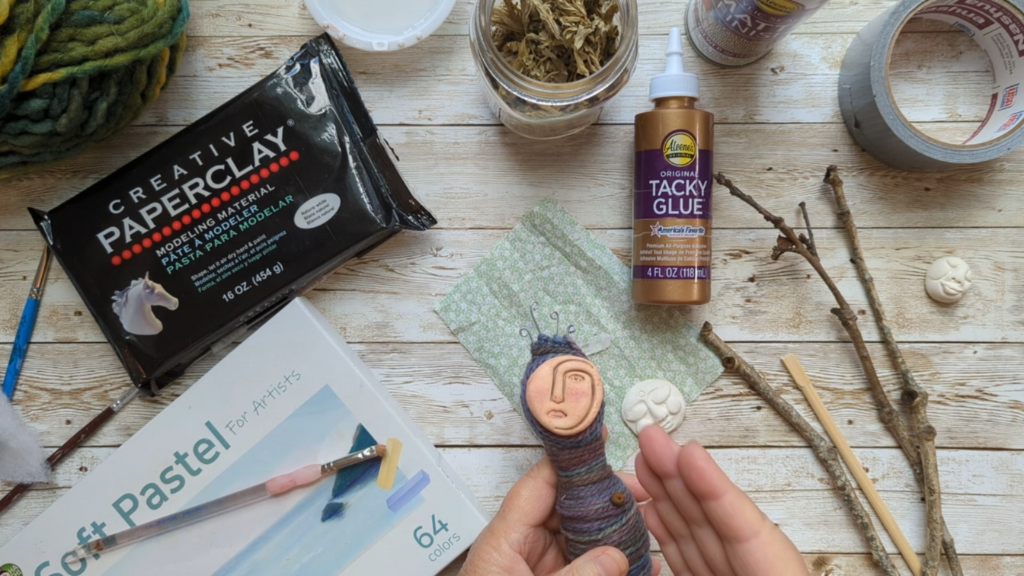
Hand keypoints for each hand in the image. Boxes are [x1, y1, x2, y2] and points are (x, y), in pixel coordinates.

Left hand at [460, 453, 659, 575]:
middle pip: (566, 507)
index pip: (538, 485)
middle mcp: (521, 549)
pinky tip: (644, 562)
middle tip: (644, 493)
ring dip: (615, 531)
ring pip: (582, 536)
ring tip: (650, 524)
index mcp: (504, 541)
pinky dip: (613, 563)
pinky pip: (587, 565)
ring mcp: (539, 569)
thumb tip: (618, 553)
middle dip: (604, 497)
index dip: (570, 459)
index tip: (600, 438)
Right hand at [633, 425, 808, 575]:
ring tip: (643, 460)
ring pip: (695, 537)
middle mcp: (751, 573)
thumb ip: (744, 565)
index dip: (716, 489)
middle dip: (679, 478)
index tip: (689, 451)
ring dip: (667, 497)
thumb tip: (705, 486)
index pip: (747, 531)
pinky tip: (650, 511)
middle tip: (651, 437)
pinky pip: (686, 562)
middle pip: (713, 523)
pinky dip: (668, 536)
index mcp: (776, 574)